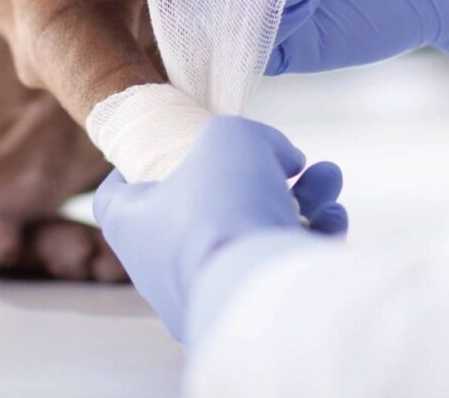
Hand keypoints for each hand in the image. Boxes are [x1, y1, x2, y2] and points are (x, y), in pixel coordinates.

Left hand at [93, 116, 345, 341]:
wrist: (257, 290)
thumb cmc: (223, 205)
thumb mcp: (231, 135)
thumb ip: (255, 137)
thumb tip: (285, 161)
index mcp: (136, 222)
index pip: (116, 193)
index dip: (138, 162)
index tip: (169, 144)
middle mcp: (165, 263)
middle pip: (209, 203)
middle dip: (261, 173)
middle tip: (289, 160)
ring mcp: (208, 290)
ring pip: (253, 230)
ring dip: (300, 198)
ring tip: (326, 179)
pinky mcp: (250, 311)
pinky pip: (277, 264)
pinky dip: (309, 236)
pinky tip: (332, 216)